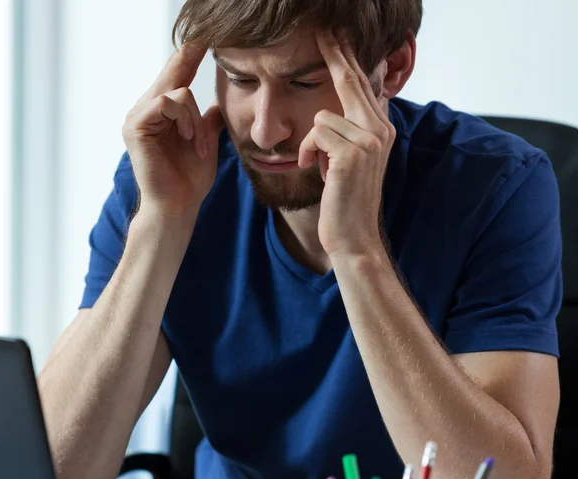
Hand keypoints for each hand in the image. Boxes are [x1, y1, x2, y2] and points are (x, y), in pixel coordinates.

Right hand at [122, 42, 224, 219]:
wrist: (179, 205)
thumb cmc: (190, 180)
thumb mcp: (205, 143)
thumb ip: (208, 122)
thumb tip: (218, 105)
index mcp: (161, 115)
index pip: (175, 79)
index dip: (187, 58)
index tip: (202, 39)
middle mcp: (146, 111)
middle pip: (172, 75)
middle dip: (189, 61)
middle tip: (202, 39)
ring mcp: (137, 117)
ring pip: (176, 92)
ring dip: (194, 119)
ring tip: (197, 143)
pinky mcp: (135, 126)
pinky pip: (166, 103)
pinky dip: (184, 120)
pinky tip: (188, 138)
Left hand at [298, 30, 395, 257]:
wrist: (353, 237)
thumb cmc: (346, 200)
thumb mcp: (351, 162)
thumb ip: (349, 132)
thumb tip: (334, 108)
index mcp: (381, 129)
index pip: (362, 85)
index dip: (348, 58)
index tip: (335, 36)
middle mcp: (380, 129)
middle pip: (350, 81)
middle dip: (334, 54)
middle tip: (322, 30)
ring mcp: (369, 140)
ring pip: (322, 116)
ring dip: (312, 144)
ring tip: (321, 167)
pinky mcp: (351, 154)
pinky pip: (315, 134)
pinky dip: (307, 153)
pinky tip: (317, 172)